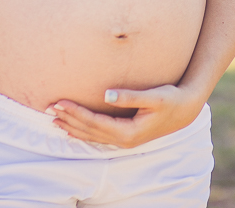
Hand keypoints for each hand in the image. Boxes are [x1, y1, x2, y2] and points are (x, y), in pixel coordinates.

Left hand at [48, 85, 203, 147]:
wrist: (186, 110)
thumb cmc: (171, 100)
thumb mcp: (153, 96)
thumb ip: (129, 96)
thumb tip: (106, 95)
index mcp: (128, 132)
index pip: (94, 122)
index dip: (75, 113)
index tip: (59, 102)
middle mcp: (123, 140)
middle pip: (89, 131)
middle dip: (69, 120)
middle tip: (48, 108)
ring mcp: (124, 140)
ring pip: (92, 136)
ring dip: (73, 127)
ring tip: (54, 120)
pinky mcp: (125, 136)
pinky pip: (98, 137)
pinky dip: (83, 133)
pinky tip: (73, 131)